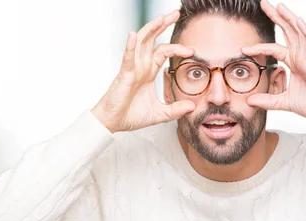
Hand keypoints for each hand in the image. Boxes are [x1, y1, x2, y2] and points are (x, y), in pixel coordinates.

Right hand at [91, 10, 195, 132]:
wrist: (114, 123)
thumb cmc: (131, 115)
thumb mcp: (159, 113)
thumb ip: (175, 110)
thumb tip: (192, 107)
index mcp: (148, 72)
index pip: (164, 52)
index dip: (177, 48)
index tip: (192, 50)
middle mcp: (140, 66)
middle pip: (153, 39)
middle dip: (163, 25)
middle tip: (176, 13)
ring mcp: (132, 69)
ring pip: (142, 43)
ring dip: (151, 29)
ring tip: (161, 17)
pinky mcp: (124, 75)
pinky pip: (128, 58)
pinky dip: (131, 46)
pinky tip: (134, 35)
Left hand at [241, 0, 305, 120]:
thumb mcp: (283, 102)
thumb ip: (267, 101)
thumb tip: (249, 102)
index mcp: (294, 63)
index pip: (273, 49)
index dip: (259, 48)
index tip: (244, 49)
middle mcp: (300, 56)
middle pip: (286, 31)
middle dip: (276, 17)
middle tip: (263, 4)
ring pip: (298, 32)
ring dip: (289, 18)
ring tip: (279, 6)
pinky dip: (305, 31)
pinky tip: (298, 20)